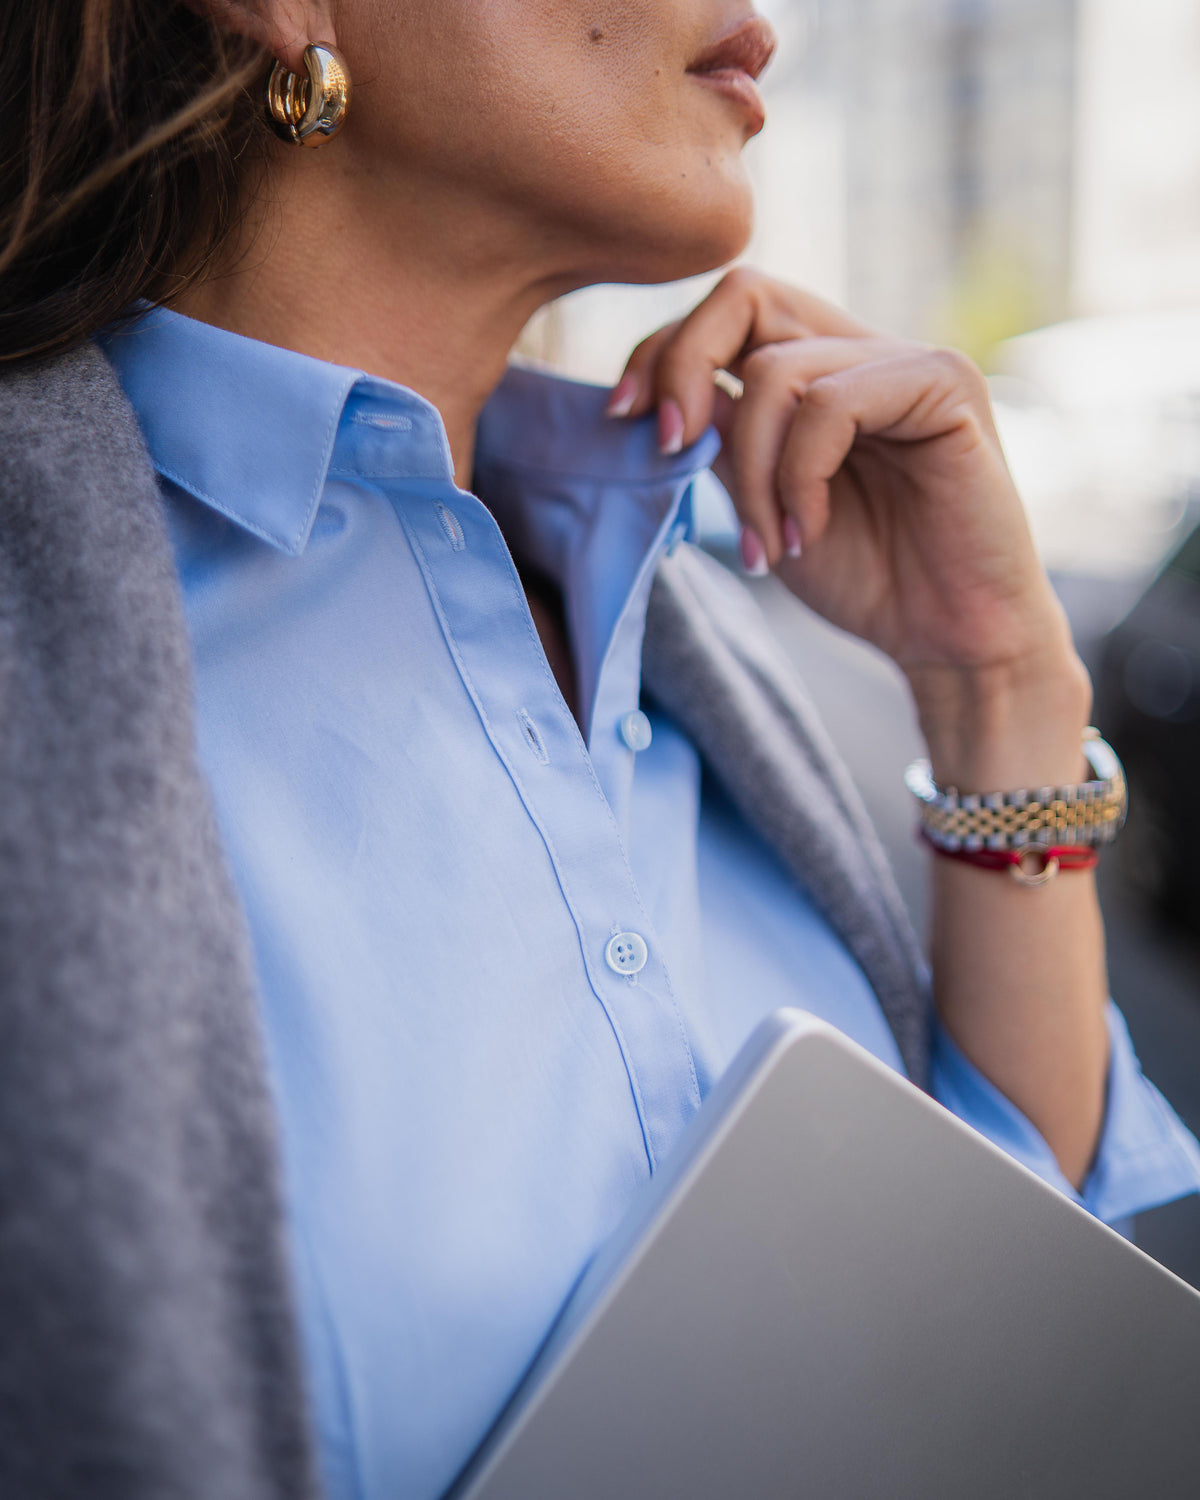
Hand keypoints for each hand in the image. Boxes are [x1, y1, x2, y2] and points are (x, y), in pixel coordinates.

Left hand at [609, 268, 1090, 786]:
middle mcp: (862, 348)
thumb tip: (653, 393)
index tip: (622, 418)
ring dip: (751, 470)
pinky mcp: (946, 385)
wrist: (949, 638)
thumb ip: (724, 440)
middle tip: (669, 448)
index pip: (725, 311)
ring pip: (776, 370)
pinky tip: (808, 531)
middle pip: (744, 292)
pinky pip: (830, 405)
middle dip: (682, 367)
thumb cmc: (866, 577)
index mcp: (820, 366)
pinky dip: (799, 476)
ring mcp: (907, 360)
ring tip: (770, 540)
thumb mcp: (763, 501)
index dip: (661, 351)